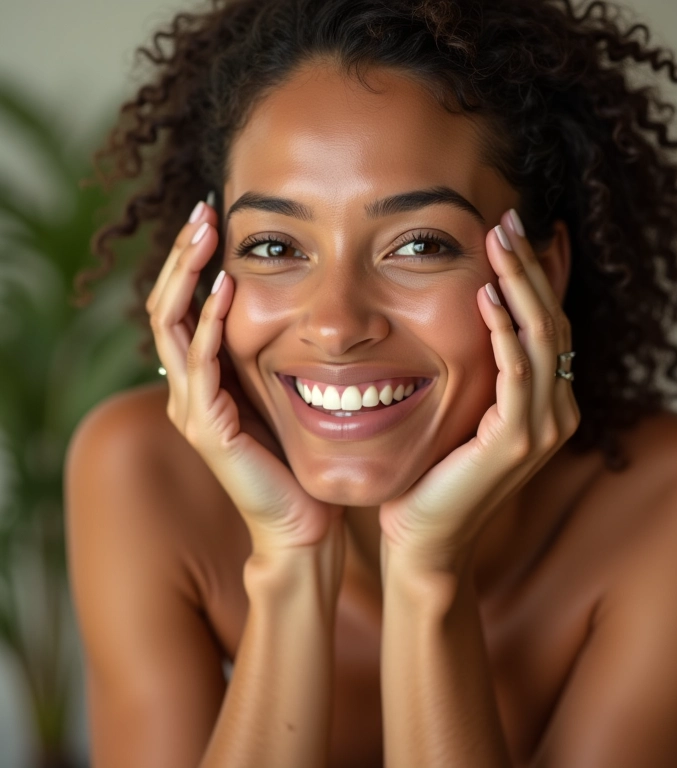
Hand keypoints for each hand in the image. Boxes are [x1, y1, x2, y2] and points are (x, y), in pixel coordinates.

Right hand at [145, 199, 343, 552]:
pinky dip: (209, 325)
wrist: (303, 517)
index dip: (191, 262)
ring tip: (203, 234)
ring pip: (171, 327)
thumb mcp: (280, 388)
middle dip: (181, 257)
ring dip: (186, 276)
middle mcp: (187, 388)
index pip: (182, 306)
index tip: (214, 219)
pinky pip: (201, 367)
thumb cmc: (297, 454)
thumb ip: (268, 352)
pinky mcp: (207, 428)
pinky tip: (225, 291)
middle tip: (202, 212)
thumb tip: (288, 298)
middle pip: (166, 307)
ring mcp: (191, 408)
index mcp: (202, 378)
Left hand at [378, 211, 579, 574]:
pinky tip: (487, 297)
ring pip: (542, 338)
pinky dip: (504, 332)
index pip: (550, 322)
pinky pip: (517, 374)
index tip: (519, 229)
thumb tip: (468, 310)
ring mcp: (543, 428)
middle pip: (552, 320)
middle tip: (507, 219)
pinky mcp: (516, 442)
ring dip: (520, 285)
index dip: (539, 273)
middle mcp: (557, 409)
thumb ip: (477, 367)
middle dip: (530, 266)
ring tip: (499, 240)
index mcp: (547, 400)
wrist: (423, 535)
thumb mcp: (461, 407)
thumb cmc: (434, 470)